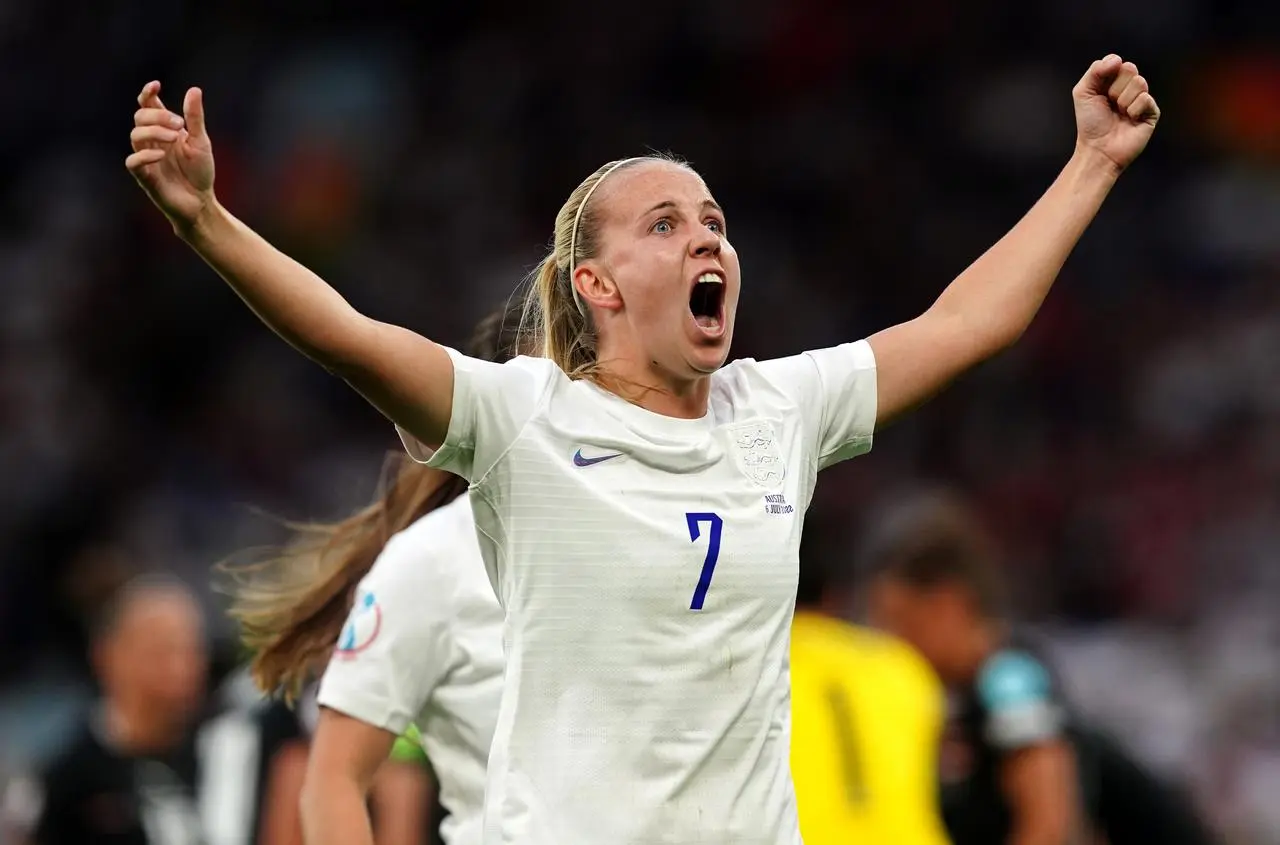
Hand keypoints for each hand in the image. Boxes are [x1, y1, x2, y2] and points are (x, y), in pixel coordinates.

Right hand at [126, 81, 215, 231]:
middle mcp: (151, 141)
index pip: (147, 106)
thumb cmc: (200, 172)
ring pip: (135, 135)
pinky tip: (161, 154)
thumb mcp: (201, 142)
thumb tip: (194, 89)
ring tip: (175, 138)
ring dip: (155, 131)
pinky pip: (133, 162)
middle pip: (140, 117)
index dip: (147, 94)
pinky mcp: (145, 177)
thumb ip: (195, 118)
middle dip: (158, 116)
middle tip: (180, 125)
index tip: (155, 85)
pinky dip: (145, 155)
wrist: (201, 202)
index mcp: (163, 130)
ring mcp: (146, 158)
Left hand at [1072, 55, 1159, 172]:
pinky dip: (1133, 110)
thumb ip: (1095, 71)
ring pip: (1139, 82)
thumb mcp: (1083, 93)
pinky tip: (1129, 120)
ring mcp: (1141, 99)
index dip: (1106, 74)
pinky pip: (1145, 99)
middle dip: (1114, 88)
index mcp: (1113, 81)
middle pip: (1130, 68)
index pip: (1117, 61)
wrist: (1098, 149)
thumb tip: (1116, 59)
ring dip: (1123, 100)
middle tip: (1109, 104)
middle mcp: (1128, 87)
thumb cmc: (1090, 123)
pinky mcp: (1152, 112)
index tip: (1099, 91)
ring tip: (1118, 113)